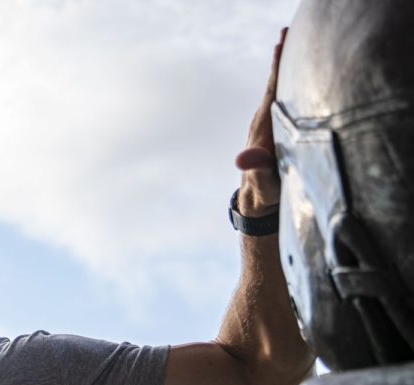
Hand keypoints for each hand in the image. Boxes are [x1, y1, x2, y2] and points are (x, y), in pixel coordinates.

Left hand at [235, 27, 287, 215]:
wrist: (258, 202)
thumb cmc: (265, 191)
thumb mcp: (263, 180)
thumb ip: (256, 167)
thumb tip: (242, 159)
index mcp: (264, 128)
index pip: (272, 91)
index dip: (278, 68)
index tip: (281, 43)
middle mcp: (263, 123)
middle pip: (274, 85)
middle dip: (280, 60)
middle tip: (285, 31)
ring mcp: (268, 126)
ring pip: (278, 91)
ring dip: (283, 70)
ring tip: (288, 45)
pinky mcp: (274, 132)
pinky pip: (281, 102)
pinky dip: (286, 85)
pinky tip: (292, 79)